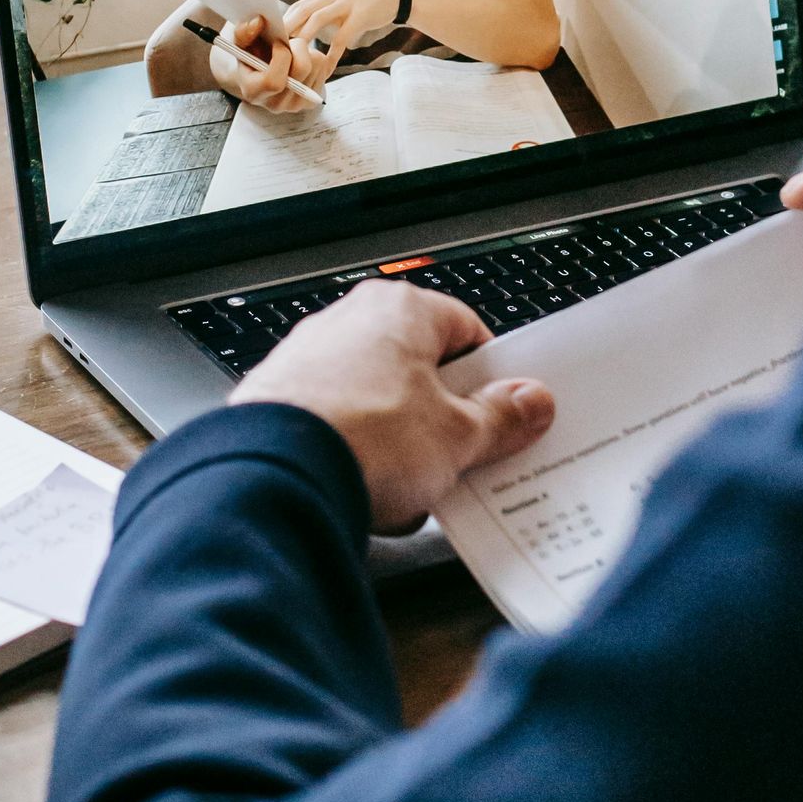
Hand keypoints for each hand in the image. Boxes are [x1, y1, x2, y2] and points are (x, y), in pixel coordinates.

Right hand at [207, 14, 325, 114]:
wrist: (260, 74)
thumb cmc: (250, 57)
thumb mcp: (241, 43)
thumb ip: (244, 31)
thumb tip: (259, 21)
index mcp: (254, 93)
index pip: (274, 81)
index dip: (280, 56)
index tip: (278, 43)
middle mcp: (276, 104)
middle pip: (302, 70)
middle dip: (298, 47)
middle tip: (289, 41)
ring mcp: (296, 104)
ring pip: (316, 65)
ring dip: (306, 50)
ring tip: (292, 51)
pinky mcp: (312, 99)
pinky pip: (324, 68)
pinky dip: (314, 56)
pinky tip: (299, 59)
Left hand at [231, 281, 554, 530]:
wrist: (274, 478)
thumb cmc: (363, 438)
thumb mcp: (456, 437)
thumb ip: (501, 418)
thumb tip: (528, 402)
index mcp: (400, 309)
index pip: (467, 331)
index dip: (492, 378)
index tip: (506, 414)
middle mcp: (348, 322)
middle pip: (420, 368)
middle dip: (442, 418)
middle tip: (463, 455)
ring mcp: (309, 359)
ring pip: (377, 403)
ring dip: (399, 445)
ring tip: (410, 485)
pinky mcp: (278, 400)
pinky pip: (338, 426)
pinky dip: (356, 456)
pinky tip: (366, 492)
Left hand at [282, 0, 403, 84]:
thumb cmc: (365, 3)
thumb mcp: (340, 1)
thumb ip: (321, 10)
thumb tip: (300, 26)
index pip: (298, 5)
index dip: (283, 21)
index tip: (272, 38)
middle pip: (302, 10)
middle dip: (286, 28)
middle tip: (275, 49)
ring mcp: (346, 4)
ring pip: (317, 20)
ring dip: (303, 38)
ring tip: (293, 56)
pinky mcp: (359, 17)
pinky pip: (342, 38)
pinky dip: (332, 54)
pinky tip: (325, 68)